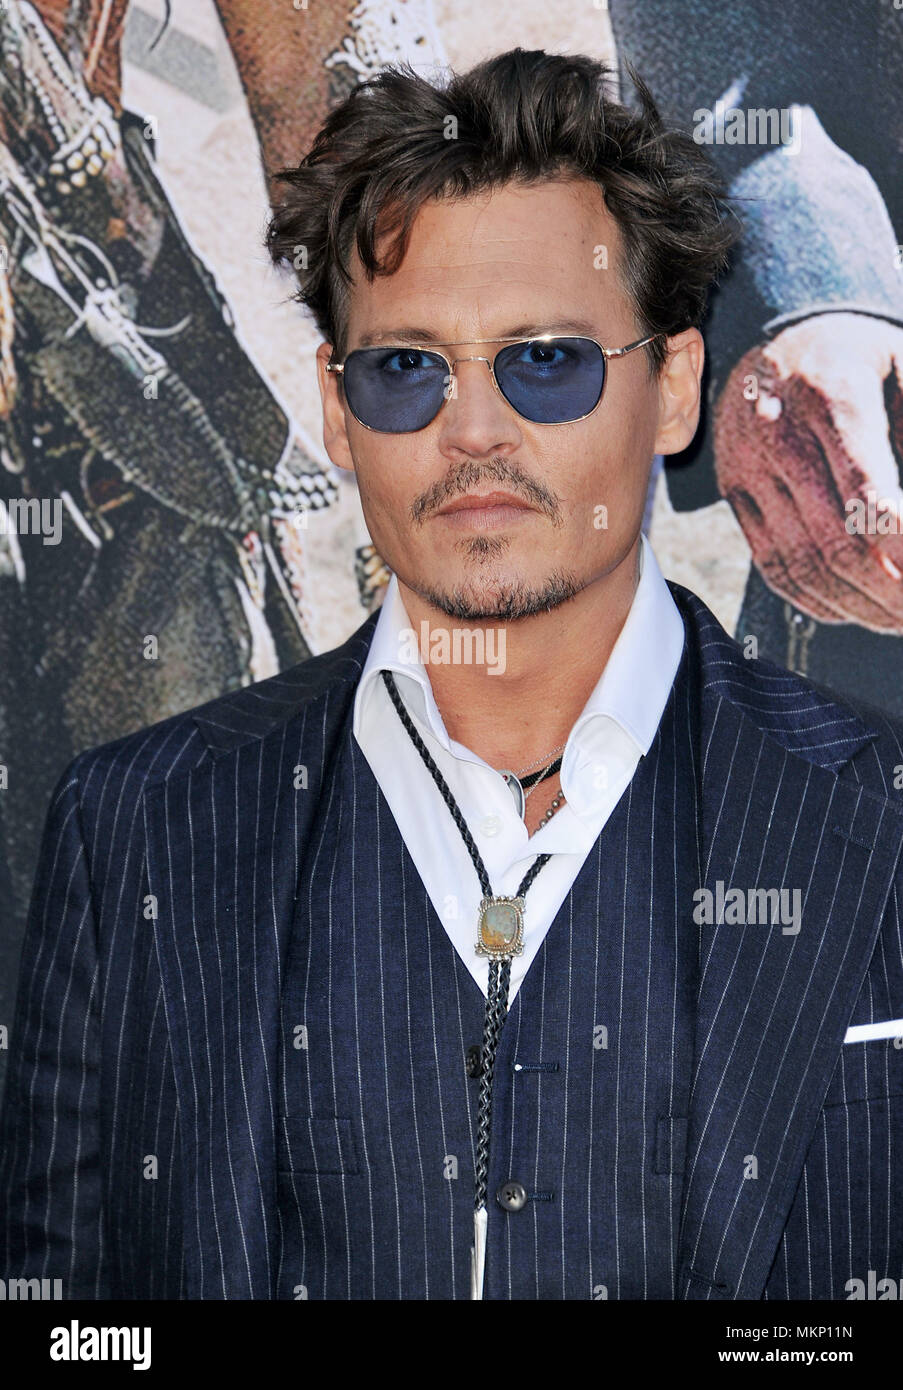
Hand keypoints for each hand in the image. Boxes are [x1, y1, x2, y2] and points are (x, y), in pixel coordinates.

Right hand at [713, 313, 902, 631]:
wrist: (779, 333)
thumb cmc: (860, 355)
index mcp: (831, 393)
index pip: (867, 496)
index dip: (902, 547)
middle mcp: (778, 433)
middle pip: (834, 542)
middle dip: (888, 591)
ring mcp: (747, 466)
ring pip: (802, 564)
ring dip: (856, 606)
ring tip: (896, 619)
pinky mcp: (732, 491)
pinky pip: (772, 563)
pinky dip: (815, 599)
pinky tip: (851, 608)